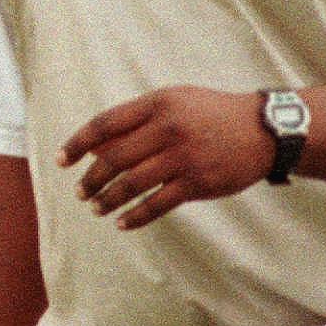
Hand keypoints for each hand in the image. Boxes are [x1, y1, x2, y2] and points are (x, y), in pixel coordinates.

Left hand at [57, 86, 274, 229]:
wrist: (264, 130)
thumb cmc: (210, 115)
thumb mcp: (175, 102)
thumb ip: (138, 120)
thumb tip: (96, 146)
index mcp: (158, 104)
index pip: (105, 123)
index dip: (79, 142)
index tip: (62, 160)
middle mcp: (168, 129)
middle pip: (114, 158)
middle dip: (91, 179)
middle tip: (80, 192)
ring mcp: (183, 157)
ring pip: (132, 184)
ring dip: (108, 199)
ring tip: (96, 208)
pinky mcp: (198, 182)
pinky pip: (157, 204)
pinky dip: (136, 217)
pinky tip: (123, 223)